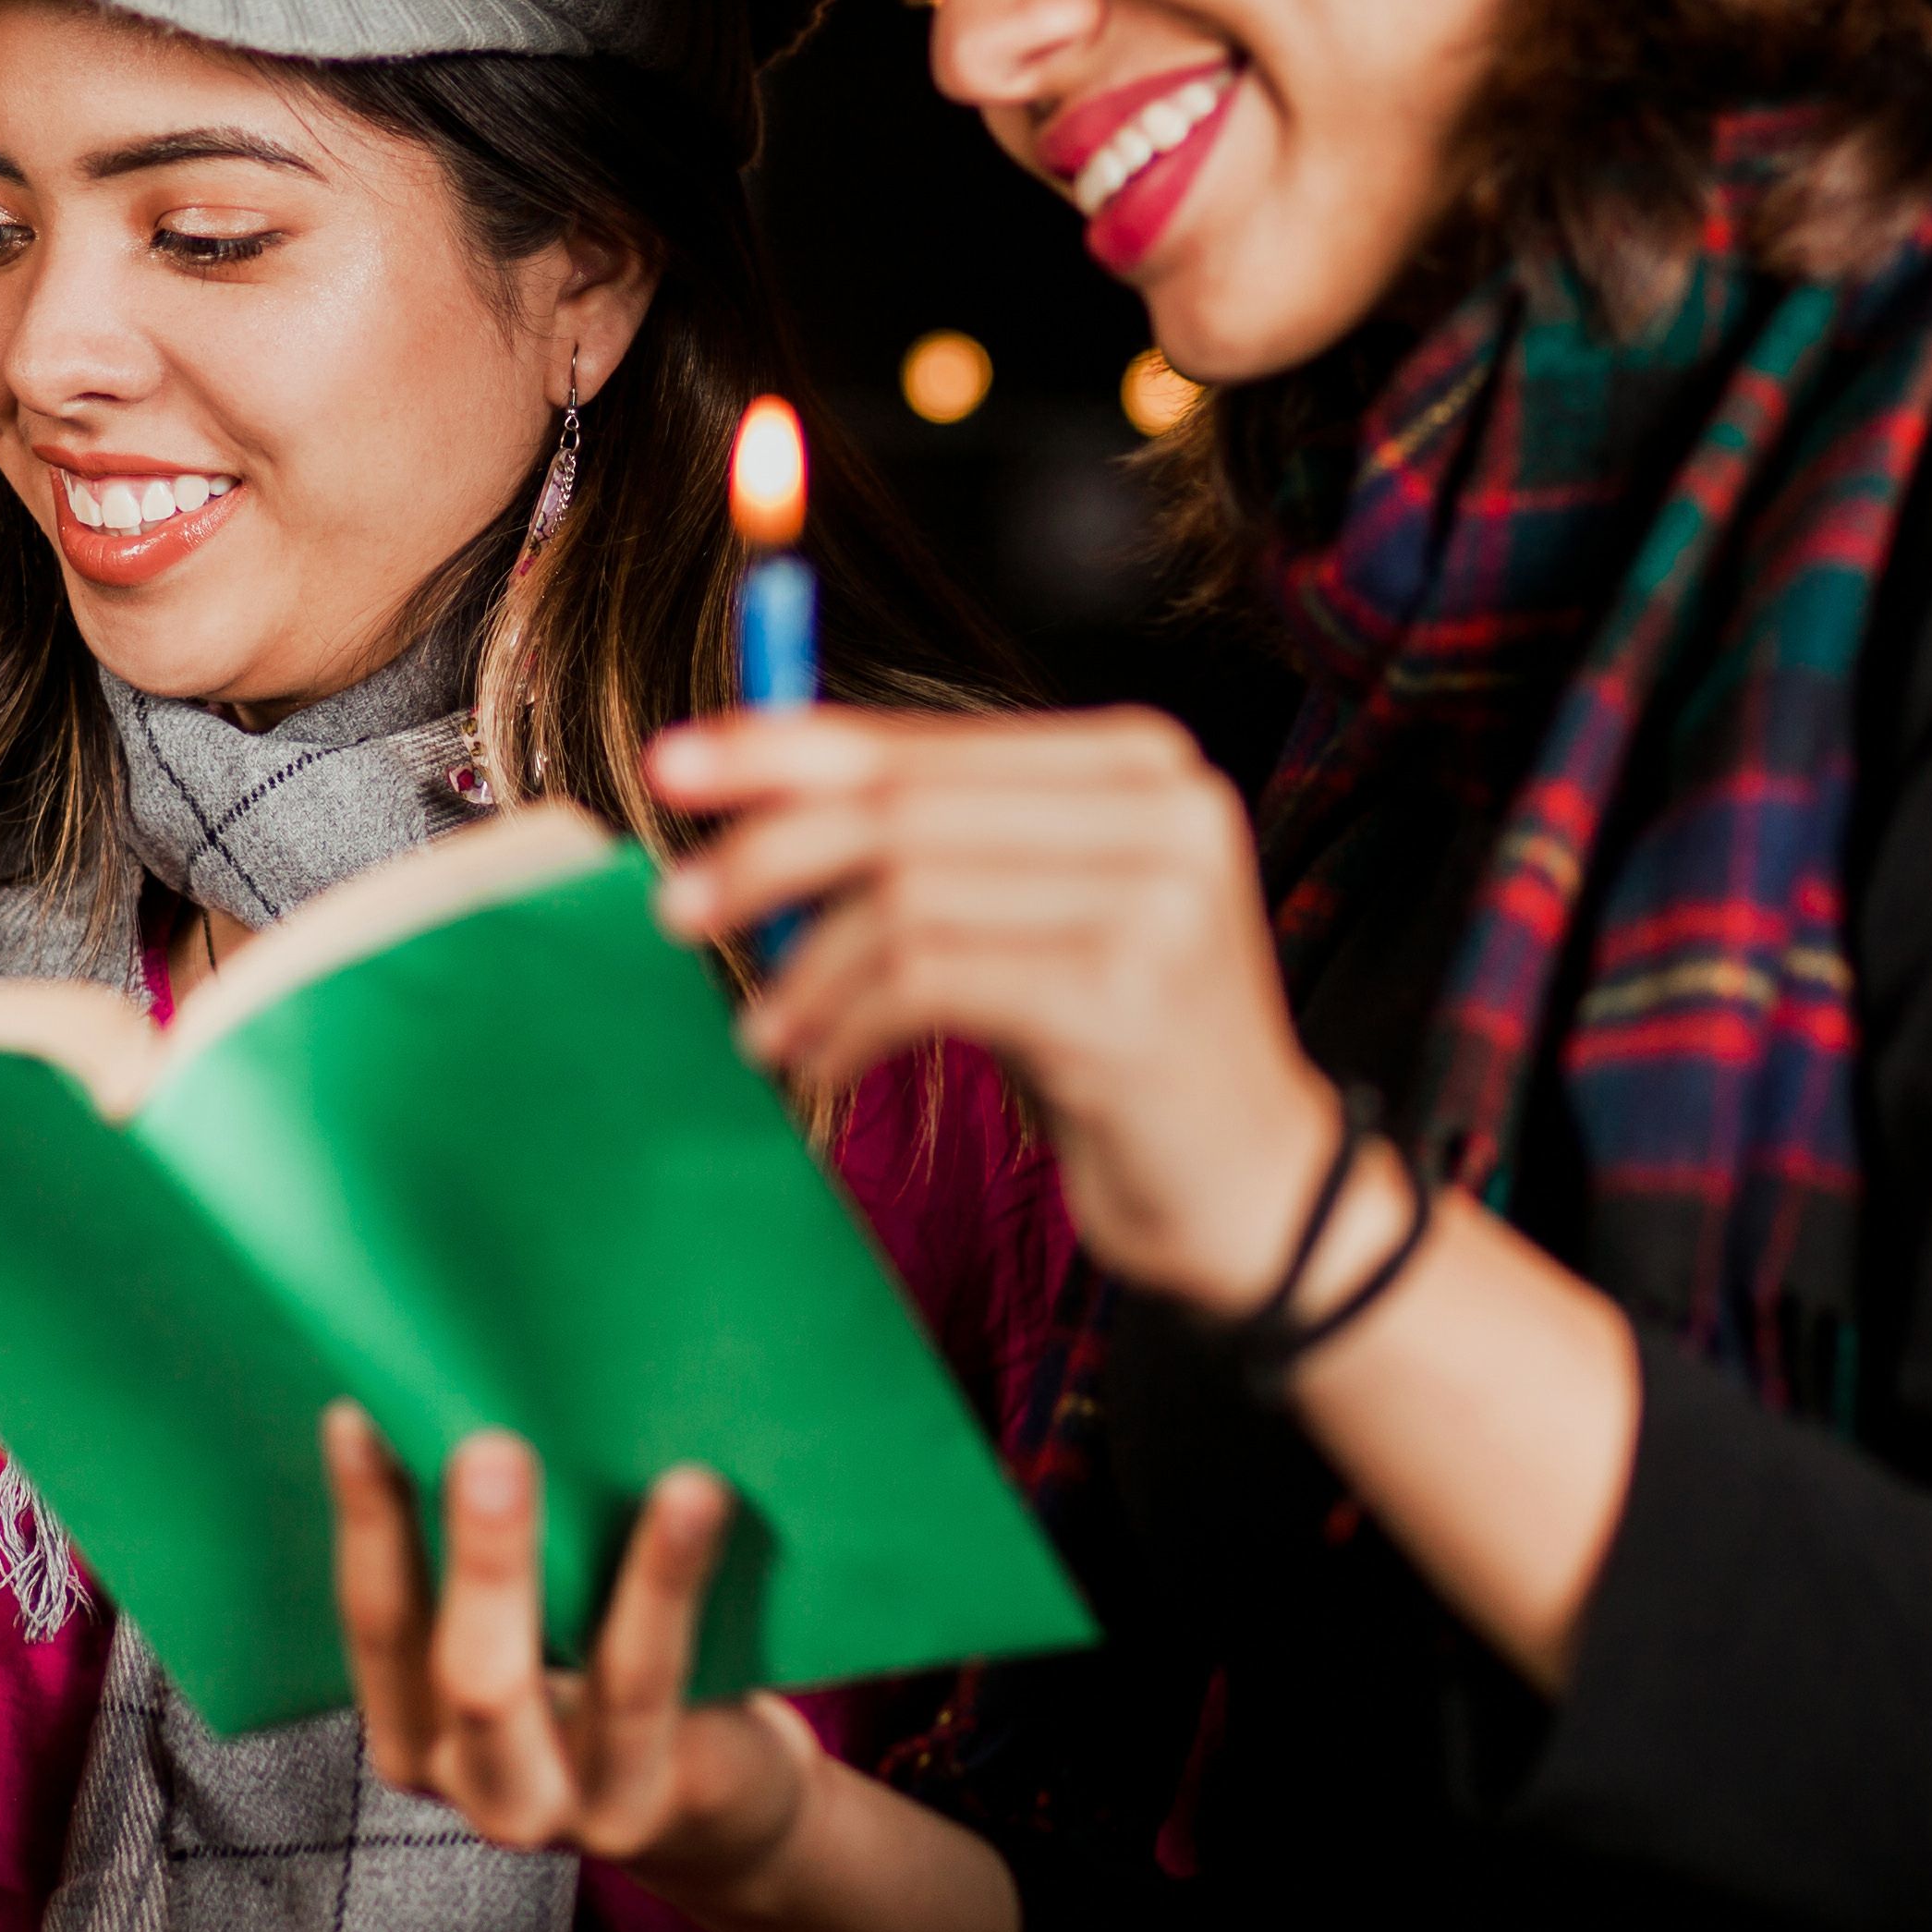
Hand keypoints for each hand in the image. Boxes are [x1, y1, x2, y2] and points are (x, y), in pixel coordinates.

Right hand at [325, 1410, 819, 1902]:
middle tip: (490, 1449)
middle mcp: (482, 1787)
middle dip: (482, 1560)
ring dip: (621, 1577)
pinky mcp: (665, 1799)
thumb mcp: (535, 1633)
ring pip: (598, 1688)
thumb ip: (501, 1559)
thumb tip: (476, 1388)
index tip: (359, 1414)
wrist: (722, 1808)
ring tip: (656, 1482)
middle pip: (470, 1675)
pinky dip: (674, 1582)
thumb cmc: (606, 1685)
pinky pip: (663, 1682)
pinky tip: (696, 1496)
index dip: (365, 1518)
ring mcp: (578, 1807)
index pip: (378, 1620)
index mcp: (417, 1732)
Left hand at [650, 704, 1341, 1314]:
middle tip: (677, 907)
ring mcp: (1157, 900)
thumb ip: (932, 841)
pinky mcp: (1126, 998)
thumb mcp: (1030, 916)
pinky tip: (819, 1063)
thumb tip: (751, 792)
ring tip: (762, 1026)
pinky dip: (847, 1022)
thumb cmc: (1116, 1048)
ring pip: (903, 896)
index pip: (921, 739)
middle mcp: (1163, 809)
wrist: (1258, 1192)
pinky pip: (926, 983)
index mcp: (1139, 761)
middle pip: (903, 808)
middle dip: (767, 852)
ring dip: (803, 967)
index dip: (784, 748)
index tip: (673, 766)